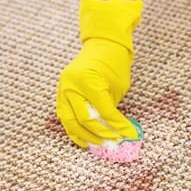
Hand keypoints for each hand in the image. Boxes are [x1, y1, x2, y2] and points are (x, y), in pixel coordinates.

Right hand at [56, 0, 142, 147]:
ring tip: (98, 144)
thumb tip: (114, 130)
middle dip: (101, 133)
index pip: (103, 111)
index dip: (117, 125)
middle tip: (114, 141)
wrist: (102, 45)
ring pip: (69, 120)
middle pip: (83, 119)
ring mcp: (63, 88)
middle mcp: (72, 85)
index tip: (130, 135)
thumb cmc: (114, 64)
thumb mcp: (118, 86)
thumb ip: (112, 108)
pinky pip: (65, 114)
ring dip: (84, 135)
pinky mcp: (61, 92)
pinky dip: (73, 128)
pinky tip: (83, 137)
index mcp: (89, 80)